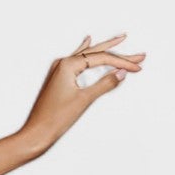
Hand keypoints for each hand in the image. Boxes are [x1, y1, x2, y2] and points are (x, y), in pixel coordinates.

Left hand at [18, 33, 144, 154]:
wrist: (35, 134)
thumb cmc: (54, 119)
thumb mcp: (84, 100)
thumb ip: (105, 84)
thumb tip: (121, 73)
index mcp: (67, 65)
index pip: (102, 58)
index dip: (122, 63)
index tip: (137, 67)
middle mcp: (62, 64)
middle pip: (96, 54)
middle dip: (118, 54)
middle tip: (139, 55)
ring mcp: (58, 70)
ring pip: (87, 56)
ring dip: (105, 50)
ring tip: (119, 40)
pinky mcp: (58, 79)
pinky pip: (76, 60)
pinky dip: (85, 52)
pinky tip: (87, 42)